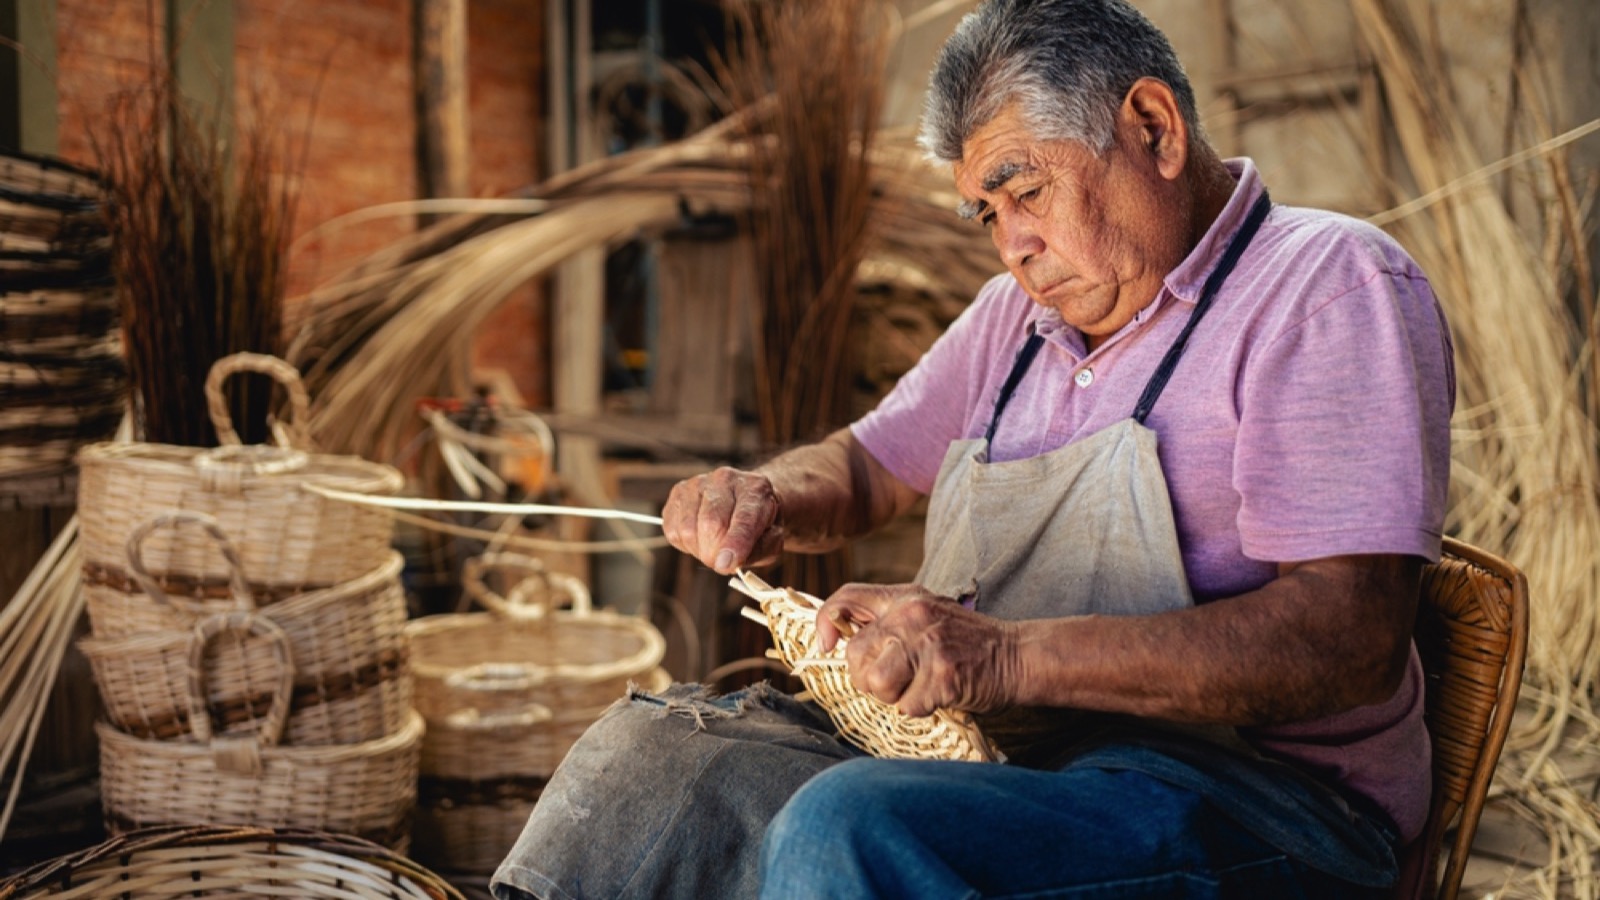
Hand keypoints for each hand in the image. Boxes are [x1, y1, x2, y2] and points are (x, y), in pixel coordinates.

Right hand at [662, 466, 786, 573]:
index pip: (744, 518)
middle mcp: (726, 479)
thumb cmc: (762, 523)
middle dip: (714, 553)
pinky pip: (672, 529)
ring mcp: (699, 482)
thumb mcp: (773, 540)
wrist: (747, 499)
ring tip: (713, 548)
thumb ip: (757, 551)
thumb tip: (726, 563)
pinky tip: (699, 538)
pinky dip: (684, 544)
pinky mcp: (678, 492)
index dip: (734, 544)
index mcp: (756, 489)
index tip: (725, 565)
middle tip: (721, 564)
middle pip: (711, 523)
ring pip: (688, 528)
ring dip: (699, 550)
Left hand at [817, 583, 1022, 717]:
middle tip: (897, 682)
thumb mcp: (927, 616)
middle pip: (855, 656)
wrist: (1018, 656)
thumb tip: (840, 643)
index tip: (824, 648)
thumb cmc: (968, 644)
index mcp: (906, 598)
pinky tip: (943, 695)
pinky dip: (922, 709)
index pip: (847, 599)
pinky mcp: (942, 675)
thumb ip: (889, 622)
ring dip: (894, 697)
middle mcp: (912, 615)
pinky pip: (908, 707)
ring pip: (876, 685)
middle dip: (867, 679)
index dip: (825, 624)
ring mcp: (927, 644)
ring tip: (921, 688)